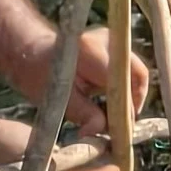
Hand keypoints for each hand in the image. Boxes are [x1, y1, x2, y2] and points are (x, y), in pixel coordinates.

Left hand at [38, 15, 147, 142]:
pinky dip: (127, 89)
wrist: (32, 54)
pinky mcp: (115, 44)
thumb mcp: (60, 100)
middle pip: (137, 74)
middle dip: (134, 102)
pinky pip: (131, 70)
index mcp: (89, 51)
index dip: (126, 109)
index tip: (122, 131)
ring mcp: (112, 39)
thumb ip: (84, 115)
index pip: (121, 83)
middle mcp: (106, 39)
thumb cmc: (42, 77)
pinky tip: (112, 104)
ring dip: (131, 96)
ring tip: (116, 116)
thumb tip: (98, 132)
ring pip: (137, 72)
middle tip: (123, 124)